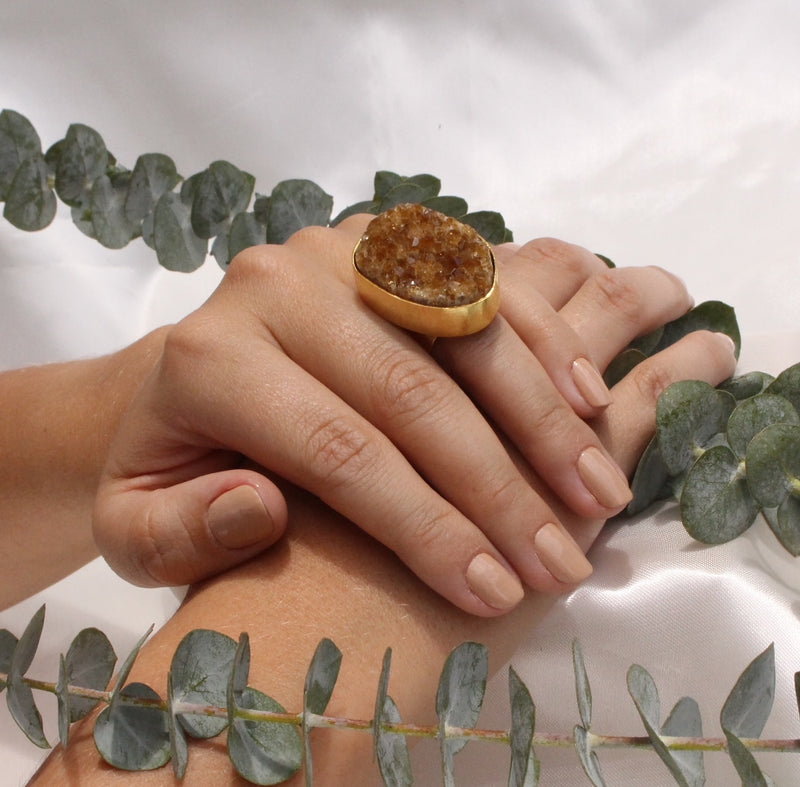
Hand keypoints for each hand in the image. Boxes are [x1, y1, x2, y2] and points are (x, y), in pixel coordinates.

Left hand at [93, 216, 733, 616]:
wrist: (185, 378)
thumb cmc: (167, 465)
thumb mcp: (136, 524)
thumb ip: (179, 531)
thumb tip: (262, 508)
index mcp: (210, 360)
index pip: (338, 449)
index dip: (422, 528)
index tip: (492, 594)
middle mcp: (279, 284)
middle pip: (413, 390)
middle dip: (500, 486)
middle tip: (562, 564)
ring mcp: (343, 252)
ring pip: (465, 328)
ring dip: (542, 417)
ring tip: (598, 497)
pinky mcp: (393, 243)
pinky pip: (486, 282)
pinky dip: (544, 343)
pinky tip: (590, 403)